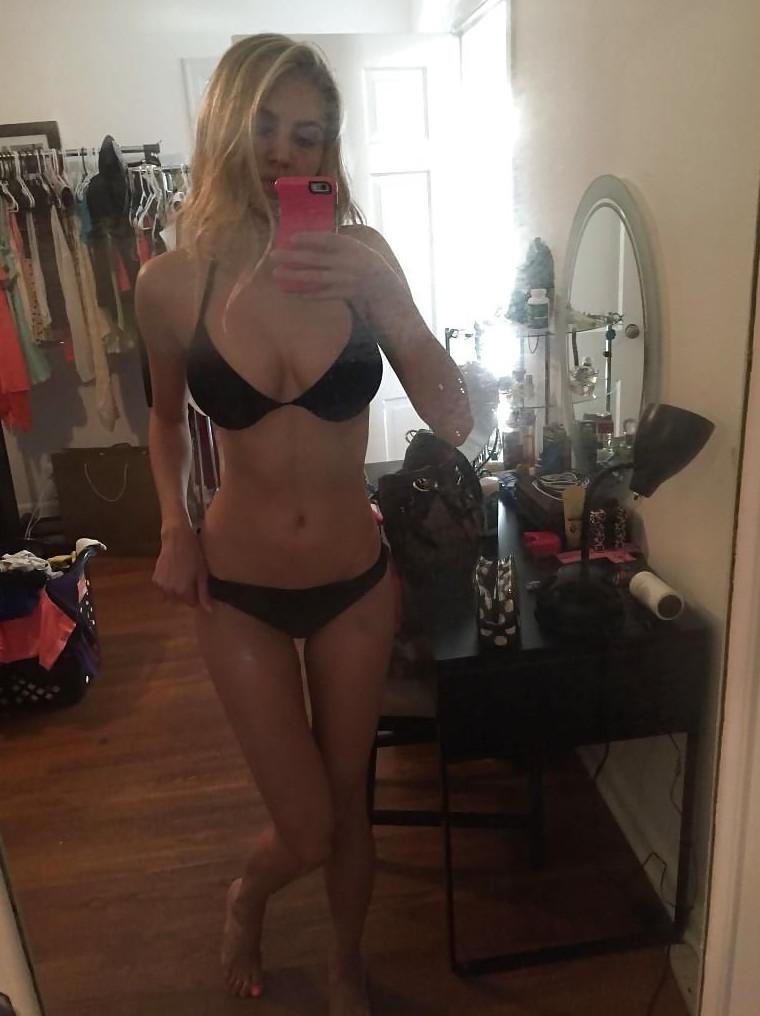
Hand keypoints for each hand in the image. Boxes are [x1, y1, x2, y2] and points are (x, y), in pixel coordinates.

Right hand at [153, 521, 212, 612]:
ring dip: (176, 590)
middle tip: (189, 577)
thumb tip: (210, 611)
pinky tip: (173, 572)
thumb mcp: (202, 574)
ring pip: (171, 596)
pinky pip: (162, 589)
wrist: (177, 539)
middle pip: (180, 601)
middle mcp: (170, 591)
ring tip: (181, 575)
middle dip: (185, 593)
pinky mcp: (155, 579)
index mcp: (183, 591)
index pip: (192, 603)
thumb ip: (204, 594)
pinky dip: (167, 585)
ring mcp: (161, 586)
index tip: (197, 583)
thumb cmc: (194, 555)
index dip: (196, 594)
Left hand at [269, 231, 394, 301]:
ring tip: (277, 274)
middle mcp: (349, 262)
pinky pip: (323, 294)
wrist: (387, 289)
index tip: (291, 238)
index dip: (308, 238)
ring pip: (316, 277)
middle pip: (316, 258)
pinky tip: (293, 292)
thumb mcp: (357, 249)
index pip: (327, 239)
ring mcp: (347, 280)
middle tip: (274, 255)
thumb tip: (312, 238)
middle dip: (293, 257)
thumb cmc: (367, 266)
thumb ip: (338, 245)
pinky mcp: (346, 294)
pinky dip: (308, 294)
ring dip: (295, 276)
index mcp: (352, 247)